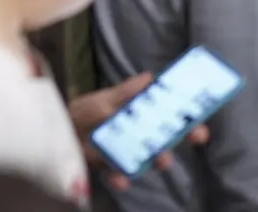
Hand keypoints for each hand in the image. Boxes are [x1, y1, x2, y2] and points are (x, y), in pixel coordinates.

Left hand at [71, 73, 209, 191]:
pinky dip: (122, 179)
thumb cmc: (83, 112)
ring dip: (159, 159)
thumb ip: (125, 92)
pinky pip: (120, 176)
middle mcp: (138, 137)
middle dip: (181, 139)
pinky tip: (121, 178)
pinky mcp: (111, 168)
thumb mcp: (104, 99)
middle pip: (167, 139)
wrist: (58, 130)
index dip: (187, 123)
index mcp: (140, 117)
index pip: (169, 120)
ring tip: (163, 158)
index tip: (200, 125)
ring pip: (149, 160)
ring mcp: (127, 154)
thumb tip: (151, 78)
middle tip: (193, 137)